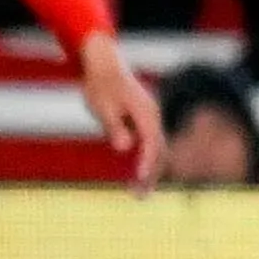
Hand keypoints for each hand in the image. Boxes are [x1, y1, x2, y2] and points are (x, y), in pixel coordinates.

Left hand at [76, 32, 163, 189]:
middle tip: (140, 197)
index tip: (139, 181)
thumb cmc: (100, 84)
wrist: (103, 62)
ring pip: (156, 148)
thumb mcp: (103, 107)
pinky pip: (149, 143)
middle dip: (151, 174)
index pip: (151, 144)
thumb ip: (114, 128)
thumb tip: (124, 148)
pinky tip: (135, 173)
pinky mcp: (144, 118)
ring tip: (139, 192)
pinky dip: (145, 159)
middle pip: (159, 150)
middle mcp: (153, 115)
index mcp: (145, 113)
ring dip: (149, 170)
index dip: (146, 164)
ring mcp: (150, 116)